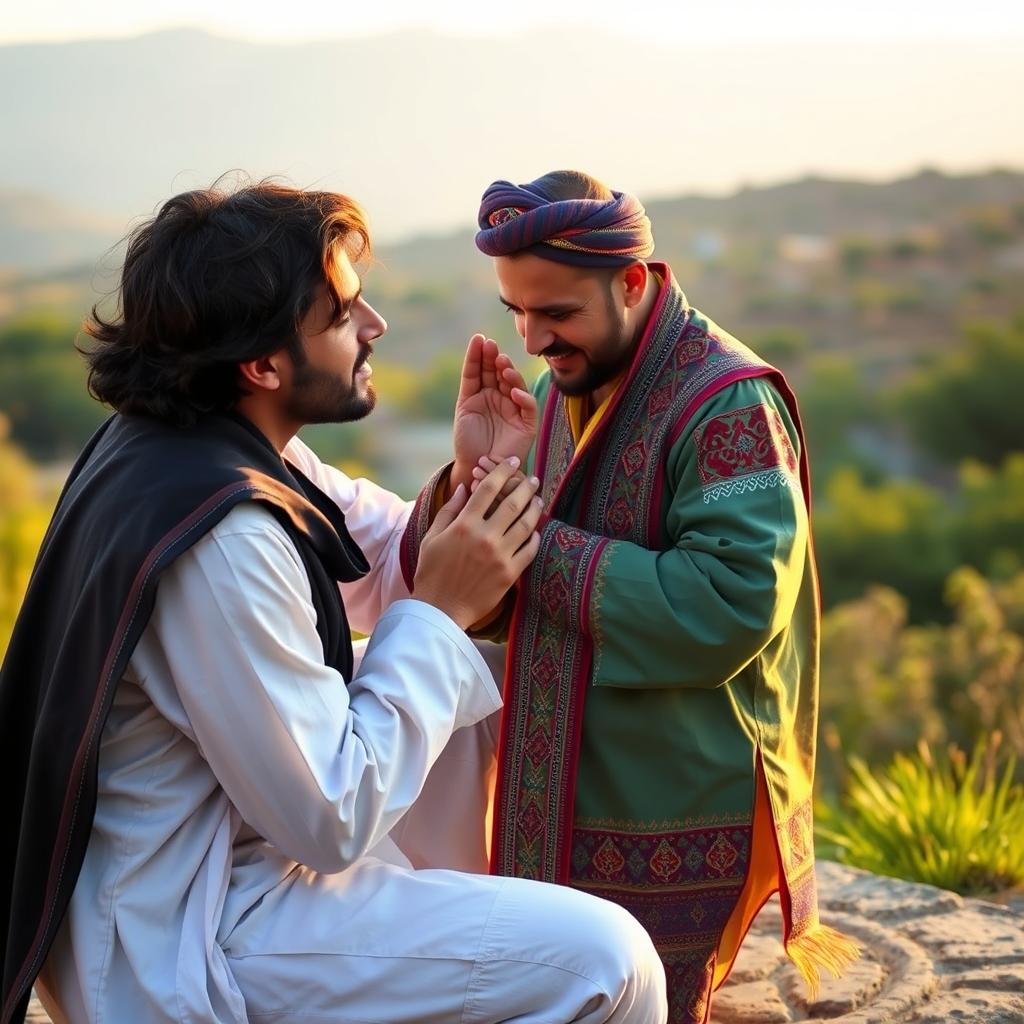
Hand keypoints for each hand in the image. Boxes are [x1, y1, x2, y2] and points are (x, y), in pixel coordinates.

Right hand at [414, 457, 542, 628]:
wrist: (440, 609)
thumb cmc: (431, 572)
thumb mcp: (432, 537)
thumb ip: (449, 510)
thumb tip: (465, 486)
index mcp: (464, 525)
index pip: (488, 488)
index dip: (503, 471)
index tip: (512, 461)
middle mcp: (484, 537)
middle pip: (513, 503)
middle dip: (526, 486)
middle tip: (533, 479)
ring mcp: (500, 556)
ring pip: (526, 524)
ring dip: (534, 509)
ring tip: (538, 500)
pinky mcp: (510, 574)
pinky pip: (529, 550)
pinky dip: (534, 537)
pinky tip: (535, 530)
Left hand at [451, 334, 536, 493]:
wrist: (477, 468)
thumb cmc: (468, 441)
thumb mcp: (465, 407)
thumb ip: (471, 382)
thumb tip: (477, 349)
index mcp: (483, 393)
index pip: (482, 370)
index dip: (480, 356)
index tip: (478, 339)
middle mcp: (499, 397)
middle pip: (498, 374)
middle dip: (495, 359)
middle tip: (491, 347)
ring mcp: (514, 409)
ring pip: (515, 386)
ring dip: (509, 373)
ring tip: (502, 363)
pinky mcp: (527, 424)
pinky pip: (528, 407)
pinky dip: (522, 398)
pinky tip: (512, 391)